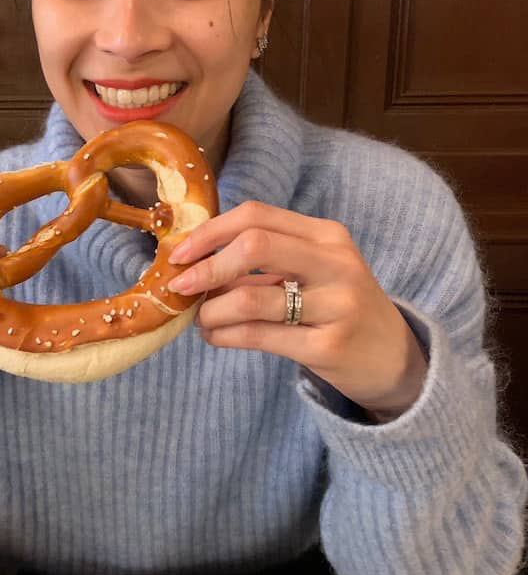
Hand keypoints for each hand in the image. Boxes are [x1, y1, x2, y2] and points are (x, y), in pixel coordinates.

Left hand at [168, 201, 427, 418]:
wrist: (395, 359)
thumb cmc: (340, 307)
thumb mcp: (316, 270)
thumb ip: (266, 259)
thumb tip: (196, 261)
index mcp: (327, 235)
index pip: (257, 216)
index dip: (210, 232)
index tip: (179, 253)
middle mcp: (336, 263)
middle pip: (253, 245)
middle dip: (207, 266)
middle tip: (181, 286)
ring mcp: (336, 305)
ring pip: (249, 297)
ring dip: (211, 311)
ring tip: (201, 320)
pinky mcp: (328, 346)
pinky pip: (259, 335)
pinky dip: (225, 335)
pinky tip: (216, 336)